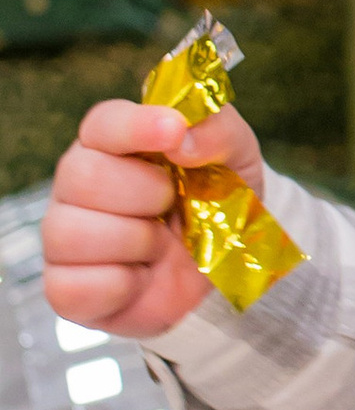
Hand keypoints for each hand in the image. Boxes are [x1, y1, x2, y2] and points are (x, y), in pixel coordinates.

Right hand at [41, 99, 267, 338]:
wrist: (217, 277)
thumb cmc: (216, 208)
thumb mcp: (236, 160)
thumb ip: (218, 131)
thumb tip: (182, 136)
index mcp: (114, 144)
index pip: (102, 122)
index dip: (135, 126)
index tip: (173, 131)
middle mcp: (77, 184)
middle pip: (81, 175)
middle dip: (146, 194)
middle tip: (173, 204)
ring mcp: (63, 236)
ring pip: (71, 233)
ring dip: (136, 243)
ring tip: (160, 246)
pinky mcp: (64, 287)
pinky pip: (73, 287)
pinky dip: (121, 287)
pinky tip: (140, 278)